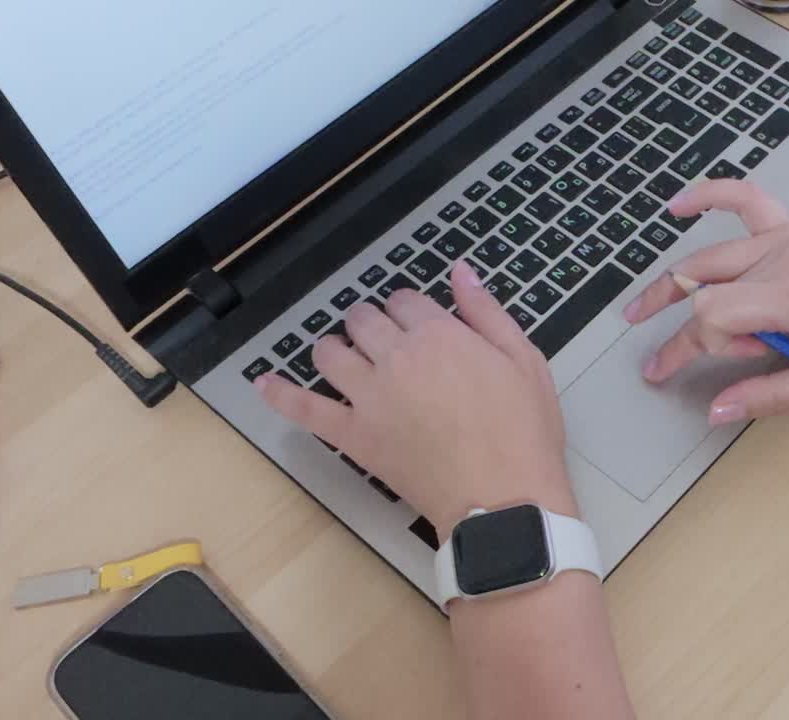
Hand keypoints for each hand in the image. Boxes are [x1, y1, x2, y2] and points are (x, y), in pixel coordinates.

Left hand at [255, 261, 574, 539]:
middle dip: (372, 323)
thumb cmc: (523, 432)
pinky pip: (305, 408)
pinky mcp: (354, 436)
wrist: (504, 499)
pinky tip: (264, 383)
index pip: (405, 301)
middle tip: (386, 342)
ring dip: (335, 348)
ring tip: (347, 358)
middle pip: (364, 320)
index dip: (411, 310)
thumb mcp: (524, 360)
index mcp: (439, 334)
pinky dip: (281, 394)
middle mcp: (396, 357)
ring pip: (330, 353)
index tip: (419, 324)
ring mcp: (369, 397)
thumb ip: (487, 312)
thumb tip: (461, 272)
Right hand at [623, 180, 788, 425]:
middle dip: (678, 330)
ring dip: (672, 282)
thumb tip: (717, 410)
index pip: (714, 315)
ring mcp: (787, 238)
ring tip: (641, 310)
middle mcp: (784, 259)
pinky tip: (678, 206)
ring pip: (711, 257)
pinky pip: (744, 201)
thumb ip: (772, 395)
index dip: (700, 347)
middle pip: (703, 288)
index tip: (716, 372)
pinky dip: (709, 197)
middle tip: (656, 364)